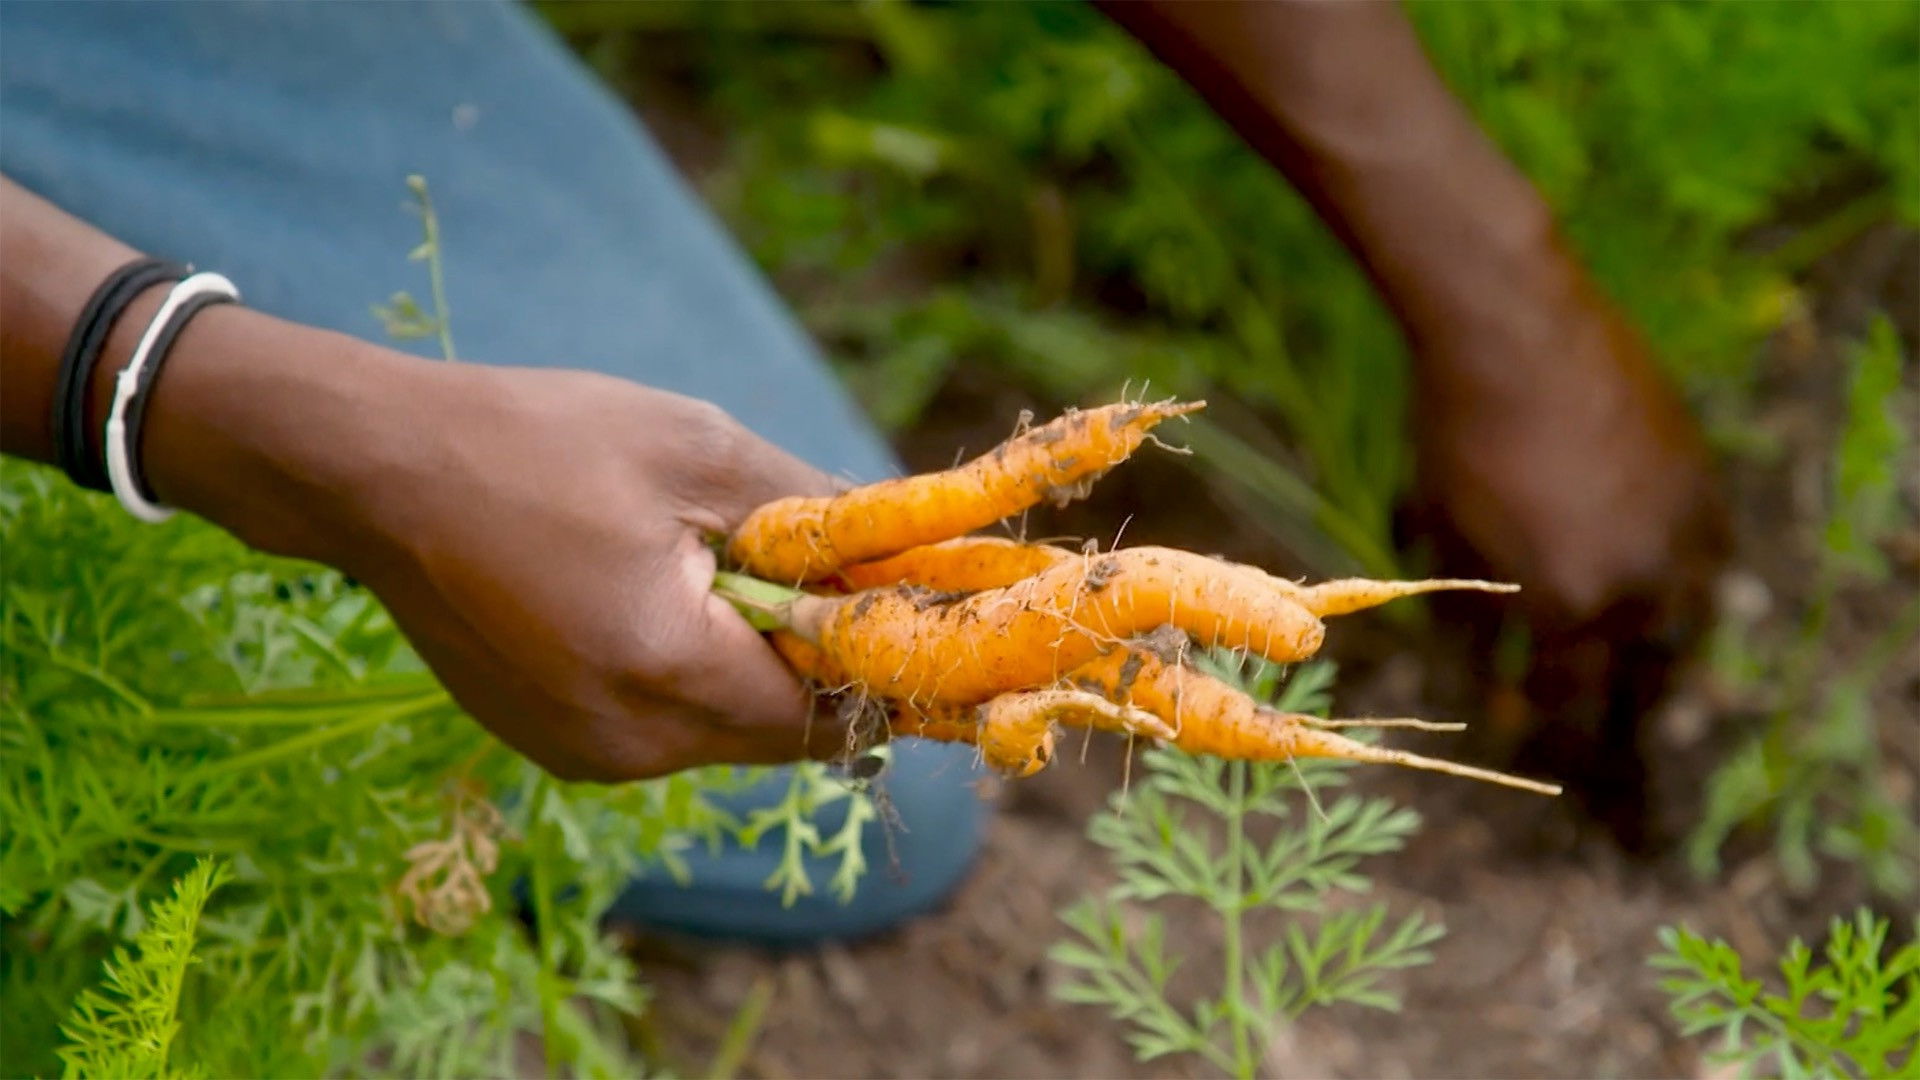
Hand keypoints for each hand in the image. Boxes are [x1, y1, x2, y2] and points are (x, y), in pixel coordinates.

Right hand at [142, 308, 839, 780]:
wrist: (379, 471)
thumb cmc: (540, 442)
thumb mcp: (701, 452)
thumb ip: (819, 518)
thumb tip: (911, 560)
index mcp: (664, 672)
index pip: (825, 717)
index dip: (876, 669)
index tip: (903, 613)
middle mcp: (626, 742)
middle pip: (777, 735)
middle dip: (815, 667)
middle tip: (820, 576)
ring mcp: (582, 754)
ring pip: (721, 736)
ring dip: (749, 671)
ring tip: (723, 572)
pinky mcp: (552, 745)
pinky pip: (661, 730)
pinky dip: (687, 679)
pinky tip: (659, 598)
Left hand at [1407, 263, 1730, 847]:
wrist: (1513, 331)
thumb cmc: (1451, 432)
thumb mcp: (1442, 531)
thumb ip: (1468, 604)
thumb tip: (1479, 658)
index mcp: (1565, 604)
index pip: (1564, 695)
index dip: (1541, 722)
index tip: (1525, 739)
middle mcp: (1636, 582)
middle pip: (1635, 676)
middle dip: (1615, 717)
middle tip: (1602, 744)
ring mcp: (1680, 532)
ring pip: (1685, 619)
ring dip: (1662, 656)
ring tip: (1646, 687)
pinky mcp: (1702, 482)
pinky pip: (1708, 554)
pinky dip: (1689, 581)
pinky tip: (1675, 598)